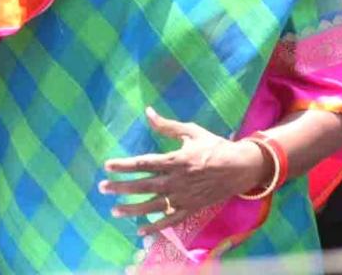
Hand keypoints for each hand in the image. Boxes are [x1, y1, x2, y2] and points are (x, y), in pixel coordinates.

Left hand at [100, 107, 269, 236]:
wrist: (239, 168)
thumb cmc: (213, 146)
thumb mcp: (191, 131)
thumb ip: (167, 125)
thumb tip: (148, 112)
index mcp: (176, 160)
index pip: (144, 163)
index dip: (124, 165)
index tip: (107, 166)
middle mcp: (177, 181)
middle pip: (143, 185)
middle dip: (121, 187)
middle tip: (102, 188)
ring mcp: (183, 197)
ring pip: (152, 206)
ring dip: (131, 209)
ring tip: (114, 210)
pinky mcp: (190, 209)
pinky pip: (169, 221)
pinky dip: (154, 227)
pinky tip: (139, 230)